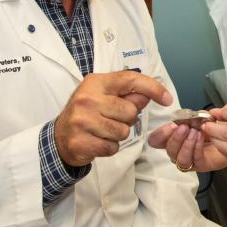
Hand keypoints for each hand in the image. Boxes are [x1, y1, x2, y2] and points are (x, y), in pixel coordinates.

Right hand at [55, 71, 172, 166]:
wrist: (59, 137)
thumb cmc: (86, 113)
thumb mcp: (103, 96)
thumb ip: (127, 94)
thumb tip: (149, 94)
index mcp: (95, 83)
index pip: (130, 80)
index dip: (152, 88)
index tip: (167, 98)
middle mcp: (87, 99)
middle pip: (130, 112)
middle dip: (127, 119)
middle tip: (110, 119)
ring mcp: (82, 121)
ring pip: (123, 131)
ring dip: (117, 135)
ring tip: (102, 130)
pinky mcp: (81, 142)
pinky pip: (113, 147)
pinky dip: (109, 147)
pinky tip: (97, 141)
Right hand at [148, 122, 226, 171]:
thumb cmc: (213, 128)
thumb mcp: (200, 118)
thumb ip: (192, 116)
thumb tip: (187, 115)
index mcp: (174, 138)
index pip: (156, 140)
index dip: (160, 134)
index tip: (171, 125)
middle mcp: (178, 151)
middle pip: (168, 150)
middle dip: (175, 137)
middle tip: (184, 127)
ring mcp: (189, 160)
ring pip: (179, 158)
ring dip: (186, 144)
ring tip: (195, 132)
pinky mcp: (201, 165)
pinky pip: (195, 160)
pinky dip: (197, 147)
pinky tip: (201, 138)